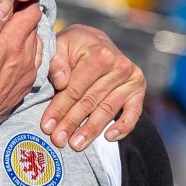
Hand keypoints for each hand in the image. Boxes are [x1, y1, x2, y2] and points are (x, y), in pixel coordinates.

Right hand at [0, 0, 41, 144]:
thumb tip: (5, 3)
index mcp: (13, 45)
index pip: (32, 12)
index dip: (24, 0)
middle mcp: (27, 57)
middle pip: (35, 26)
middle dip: (24, 15)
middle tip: (6, 11)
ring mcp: (28, 72)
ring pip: (36, 42)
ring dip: (26, 34)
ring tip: (8, 31)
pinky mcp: (26, 85)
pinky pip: (35, 60)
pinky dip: (27, 51)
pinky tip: (12, 54)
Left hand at [42, 24, 144, 149]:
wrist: (95, 40)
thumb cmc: (73, 47)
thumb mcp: (60, 47)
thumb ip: (57, 63)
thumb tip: (61, 81)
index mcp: (99, 55)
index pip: (75, 89)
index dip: (59, 108)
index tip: (46, 126)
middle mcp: (119, 66)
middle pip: (90, 102)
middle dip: (72, 123)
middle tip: (58, 141)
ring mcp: (131, 79)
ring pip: (107, 110)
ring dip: (91, 130)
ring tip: (75, 145)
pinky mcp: (139, 89)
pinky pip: (133, 113)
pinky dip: (123, 127)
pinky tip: (109, 138)